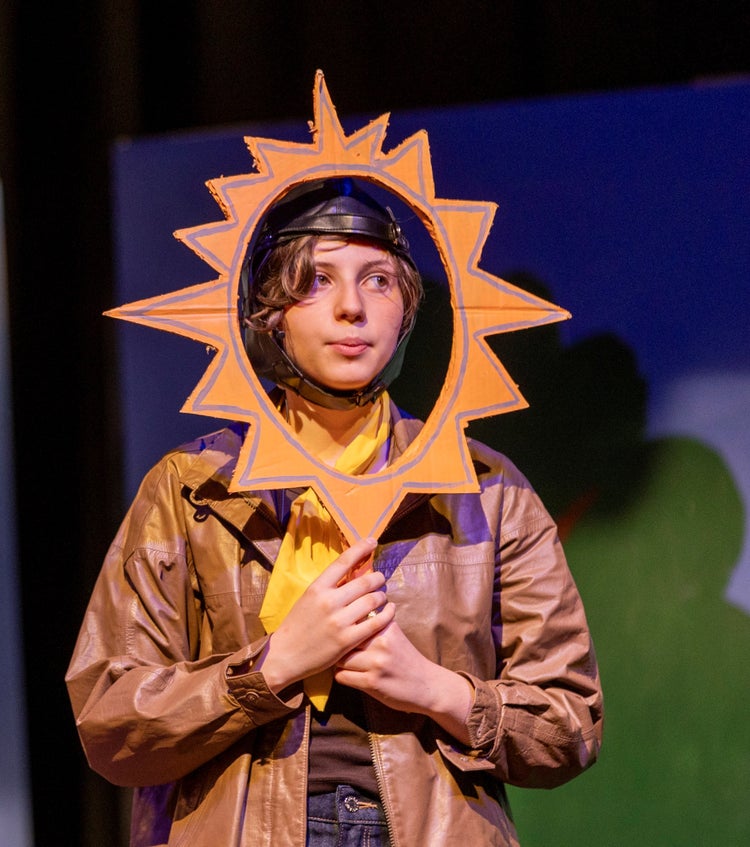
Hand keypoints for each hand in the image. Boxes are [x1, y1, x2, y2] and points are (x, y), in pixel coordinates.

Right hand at [260, 538, 395, 692]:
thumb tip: (352, 572)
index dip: (361, 548)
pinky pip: (375, 623)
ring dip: (382, 596)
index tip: (373, 541)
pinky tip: (390, 611)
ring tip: (382, 596)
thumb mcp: (308, 598)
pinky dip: (387, 614)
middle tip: (380, 579)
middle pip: (364, 581)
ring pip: (372, 600)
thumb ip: (329, 586)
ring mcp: (339, 621)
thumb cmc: (297, 624)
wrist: (285, 655)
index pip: (343, 561)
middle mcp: (329, 601)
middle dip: (378, 578)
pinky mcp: (347, 640)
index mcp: (317, 588)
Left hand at [334, 620, 474, 744]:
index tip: (340, 629)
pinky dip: (341, 676)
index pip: (355, 618)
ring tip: (345, 663)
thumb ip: (375, 624)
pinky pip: (342, 676)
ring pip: (340, 658)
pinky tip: (349, 675)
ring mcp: (376, 663)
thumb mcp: (394, 635)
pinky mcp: (372, 683)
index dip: (345, 624)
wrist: (428, 686)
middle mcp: (381, 642)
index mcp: (386, 626)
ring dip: (339, 662)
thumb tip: (348, 612)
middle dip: (339, 644)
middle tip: (338, 648)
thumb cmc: (407, 658)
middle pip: (345, 638)